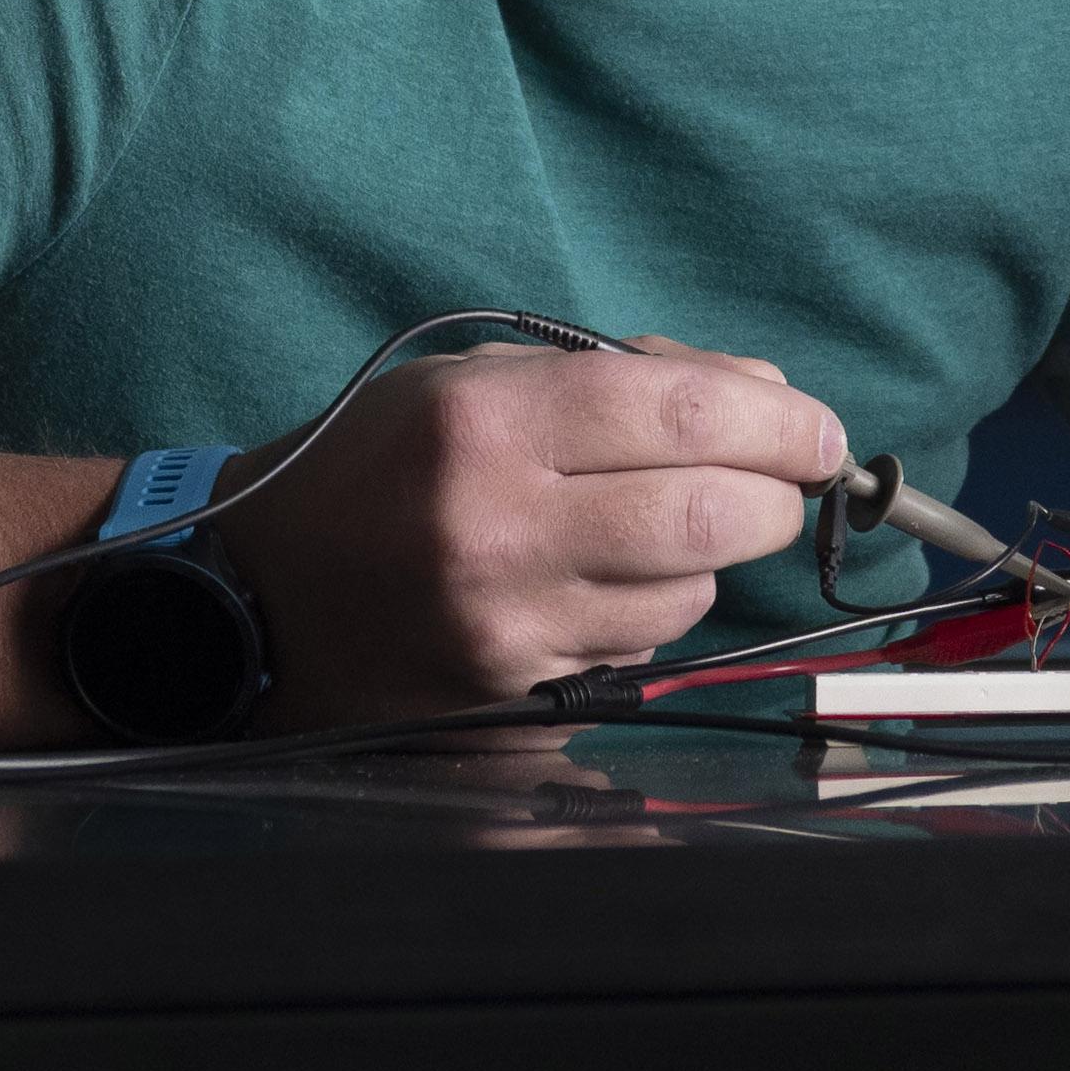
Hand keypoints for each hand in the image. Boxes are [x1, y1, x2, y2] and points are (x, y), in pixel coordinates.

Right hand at [215, 334, 846, 726]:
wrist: (251, 593)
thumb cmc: (372, 466)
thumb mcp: (472, 382)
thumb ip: (617, 376)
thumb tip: (763, 389)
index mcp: (485, 421)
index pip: (681, 408)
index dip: (778, 417)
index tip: (818, 429)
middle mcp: (495, 525)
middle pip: (708, 512)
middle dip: (773, 495)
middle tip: (780, 483)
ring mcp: (503, 624)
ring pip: (686, 594)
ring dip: (706, 559)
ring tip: (659, 530)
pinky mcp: (507, 694)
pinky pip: (635, 653)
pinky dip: (651, 614)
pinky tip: (607, 587)